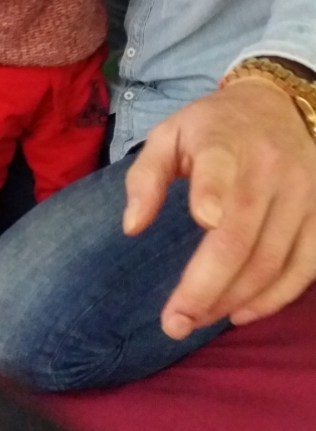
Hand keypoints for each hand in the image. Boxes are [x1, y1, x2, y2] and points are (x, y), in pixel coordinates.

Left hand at [123, 80, 315, 338]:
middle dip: (205, 288)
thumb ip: (145, 177)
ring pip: (271, 262)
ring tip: (197, 319)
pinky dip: (273, 299)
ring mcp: (303, 193)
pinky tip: (240, 313)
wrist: (278, 106)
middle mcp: (270, 167)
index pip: (221, 165)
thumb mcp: (168, 134)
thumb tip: (132, 228)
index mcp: (224, 140)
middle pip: (240, 237)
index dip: (214, 192)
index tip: (203, 218)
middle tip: (173, 323)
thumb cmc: (212, 127)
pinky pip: (304, 269)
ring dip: (232, 300)